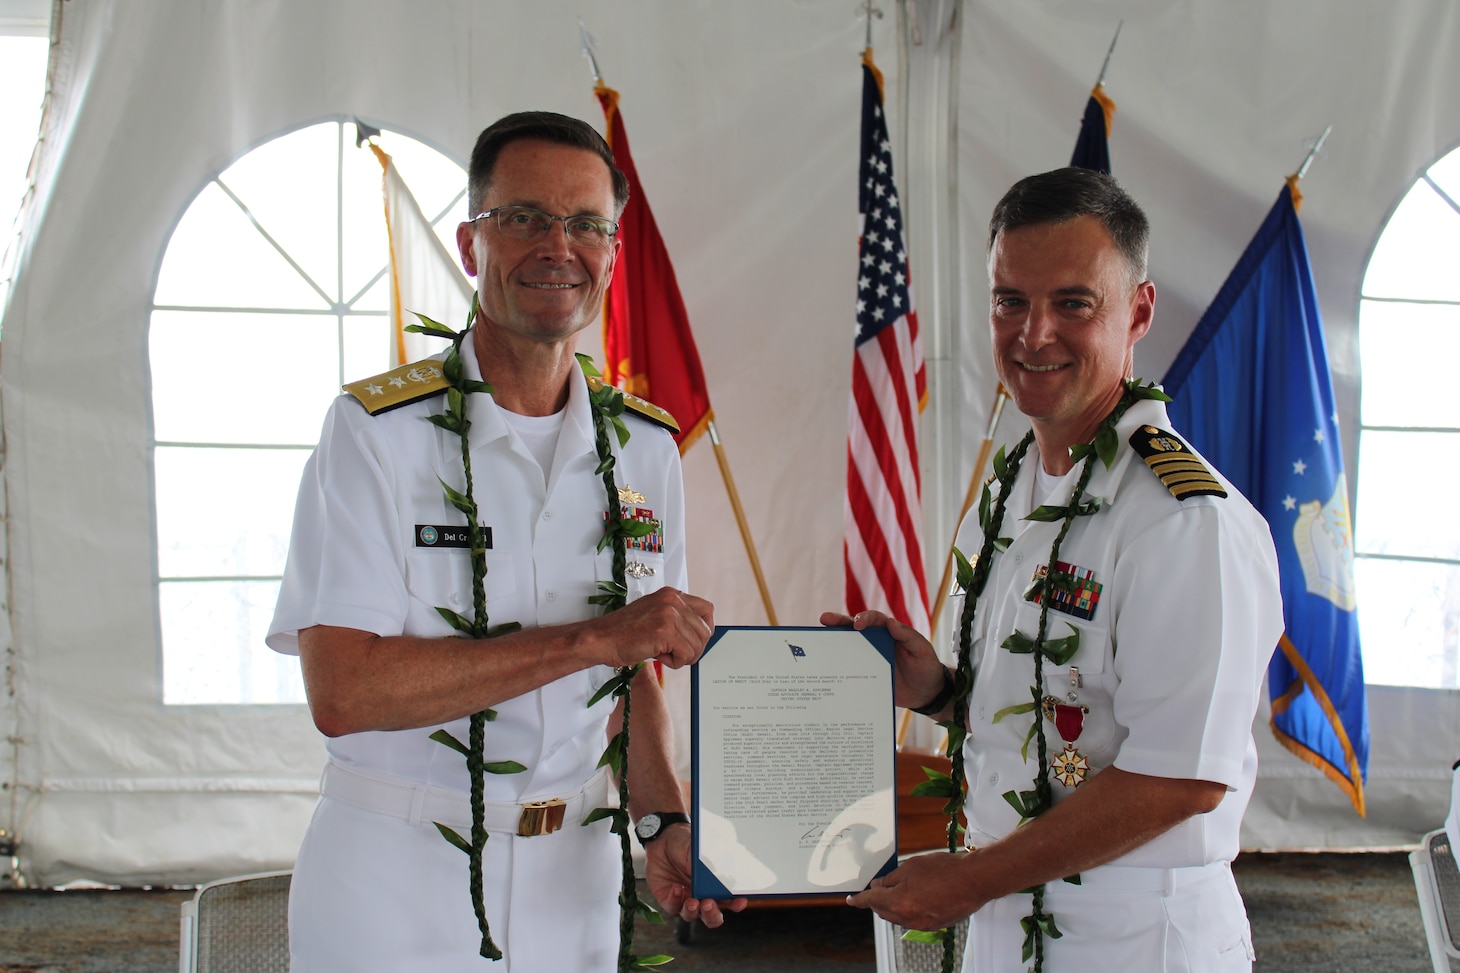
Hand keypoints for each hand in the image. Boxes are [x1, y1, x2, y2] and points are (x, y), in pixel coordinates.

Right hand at [592, 587, 713, 669]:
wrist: (601, 639)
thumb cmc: (623, 632)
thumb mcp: (654, 614)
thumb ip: (676, 618)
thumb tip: (700, 633)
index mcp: (672, 594)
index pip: (707, 609)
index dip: (704, 629)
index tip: (693, 642)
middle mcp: (673, 600)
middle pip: (706, 630)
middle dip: (694, 648)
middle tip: (674, 653)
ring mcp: (670, 614)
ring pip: (698, 645)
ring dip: (683, 656)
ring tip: (662, 654)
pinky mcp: (666, 631)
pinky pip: (687, 654)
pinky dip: (675, 662)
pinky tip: (659, 657)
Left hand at [643, 823, 746, 926]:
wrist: (661, 841)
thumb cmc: (684, 845)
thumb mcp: (697, 850)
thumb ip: (707, 864)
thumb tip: (715, 873)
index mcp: (715, 886)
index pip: (730, 901)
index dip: (736, 904)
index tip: (740, 901)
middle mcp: (702, 897)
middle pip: (712, 917)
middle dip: (712, 914)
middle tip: (709, 903)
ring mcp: (685, 900)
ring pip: (692, 916)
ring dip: (693, 911)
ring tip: (692, 901)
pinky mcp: (669, 901)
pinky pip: (673, 907)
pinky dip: (676, 899)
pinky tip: (676, 888)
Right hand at [819, 609, 947, 710]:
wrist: (927, 693)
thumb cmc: (927, 667)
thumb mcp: (921, 650)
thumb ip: (907, 636)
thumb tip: (891, 623)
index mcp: (889, 632)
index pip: (874, 620)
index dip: (864, 619)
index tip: (857, 625)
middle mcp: (876, 642)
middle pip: (854, 629)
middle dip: (839, 622)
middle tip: (824, 619)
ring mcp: (869, 658)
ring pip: (848, 647)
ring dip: (834, 642)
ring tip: (818, 639)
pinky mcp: (865, 673)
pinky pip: (850, 668)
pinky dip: (838, 667)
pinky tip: (826, 668)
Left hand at [846, 852, 978, 930]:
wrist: (975, 881)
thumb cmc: (945, 870)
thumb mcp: (911, 866)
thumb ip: (891, 878)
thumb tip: (879, 886)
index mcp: (899, 903)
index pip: (871, 902)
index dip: (859, 900)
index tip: (850, 899)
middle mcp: (909, 918)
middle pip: (883, 911)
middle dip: (877, 900)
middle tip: (878, 887)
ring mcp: (922, 924)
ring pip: (898, 916)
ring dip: (893, 905)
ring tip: (898, 889)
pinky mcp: (934, 925)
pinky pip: (912, 919)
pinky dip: (908, 909)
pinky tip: (915, 896)